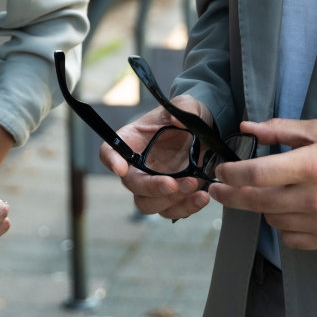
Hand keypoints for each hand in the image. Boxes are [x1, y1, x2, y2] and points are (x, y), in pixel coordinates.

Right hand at [97, 97, 215, 221]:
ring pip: (148, 204)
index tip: (121, 168)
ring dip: (170, 201)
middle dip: (152, 188)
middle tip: (174, 183)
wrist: (207, 133)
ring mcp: (154, 183)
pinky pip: (172, 211)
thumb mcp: (187, 105)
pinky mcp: (172, 197)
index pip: (109, 151)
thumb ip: (184, 109)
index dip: (111, 160)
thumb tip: (178, 120)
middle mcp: (138, 165)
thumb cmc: (187, 116)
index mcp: (132, 140)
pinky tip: (202, 196)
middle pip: (131, 184)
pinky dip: (187, 208)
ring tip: (194, 187)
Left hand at [205, 118, 316, 249]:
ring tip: (269, 193)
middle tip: (218, 189)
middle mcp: (315, 197)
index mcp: (311, 165)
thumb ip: (280, 129)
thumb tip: (246, 128)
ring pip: (272, 220)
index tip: (220, 171)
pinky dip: (283, 226)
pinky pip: (291, 239)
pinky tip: (288, 212)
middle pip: (257, 201)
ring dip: (263, 207)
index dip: (231, 174)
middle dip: (231, 195)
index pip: (256, 175)